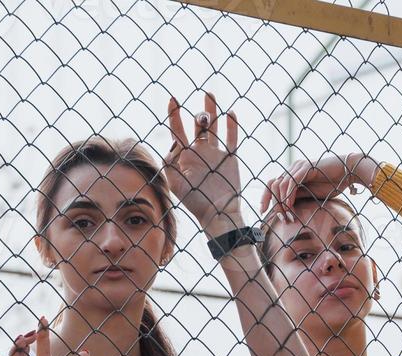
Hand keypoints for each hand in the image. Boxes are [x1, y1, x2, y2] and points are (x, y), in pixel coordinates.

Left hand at [164, 92, 243, 232]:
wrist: (217, 212)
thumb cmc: (194, 201)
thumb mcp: (175, 183)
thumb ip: (169, 163)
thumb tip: (174, 143)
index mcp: (184, 156)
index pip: (177, 131)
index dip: (174, 115)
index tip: (173, 99)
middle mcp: (200, 152)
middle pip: (198, 126)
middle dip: (198, 113)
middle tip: (201, 102)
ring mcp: (215, 154)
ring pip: (214, 128)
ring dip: (212, 112)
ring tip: (210, 95)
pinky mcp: (230, 158)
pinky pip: (231, 138)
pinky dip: (232, 126)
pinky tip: (230, 113)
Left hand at [260, 153, 377, 217]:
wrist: (349, 172)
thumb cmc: (333, 183)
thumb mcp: (311, 194)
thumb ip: (297, 198)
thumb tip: (285, 209)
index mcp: (292, 174)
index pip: (271, 184)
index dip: (265, 198)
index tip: (263, 211)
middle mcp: (292, 168)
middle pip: (272, 185)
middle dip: (273, 203)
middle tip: (281, 219)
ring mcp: (298, 166)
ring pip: (279, 185)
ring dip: (281, 203)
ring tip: (288, 216)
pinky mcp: (305, 167)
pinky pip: (291, 182)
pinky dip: (288, 196)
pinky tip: (290, 207)